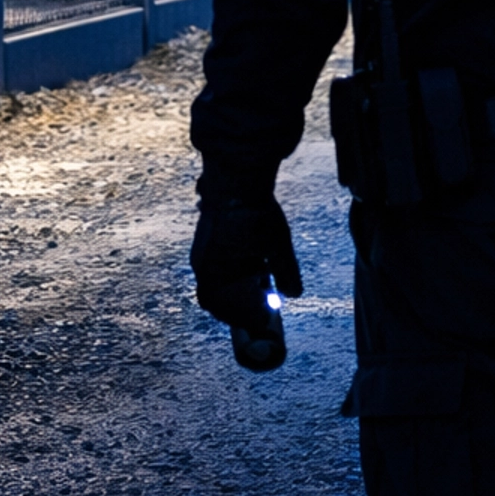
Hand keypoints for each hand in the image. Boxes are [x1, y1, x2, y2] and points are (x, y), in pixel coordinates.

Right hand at [189, 191, 302, 324]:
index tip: (267, 317)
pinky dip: (231, 274)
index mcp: (216, 277)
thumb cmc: (256, 216)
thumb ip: (286, 274)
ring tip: (261, 280)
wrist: (235, 177)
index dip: (250, 317)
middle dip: (241, 306)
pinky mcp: (203, 240)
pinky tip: (251, 261)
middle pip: (219, 300)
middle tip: (263, 305)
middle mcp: (203, 268)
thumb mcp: (279, 247)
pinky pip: (214, 268)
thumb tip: (294, 294)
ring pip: (216, 284)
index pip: (232, 311)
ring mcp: (200, 253)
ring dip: (237, 289)